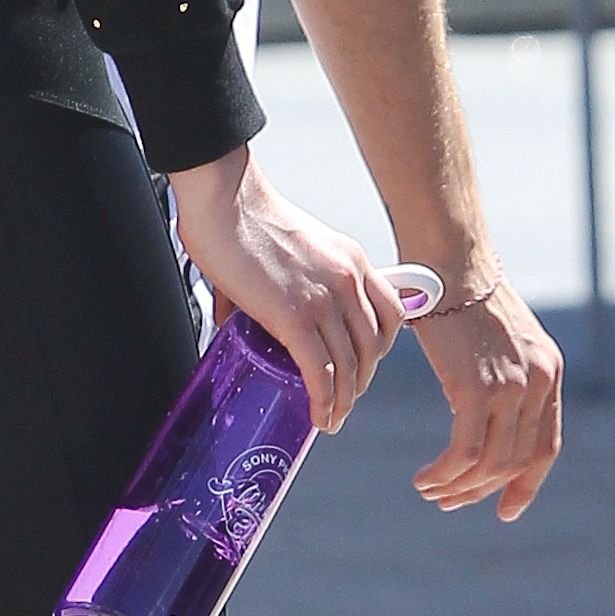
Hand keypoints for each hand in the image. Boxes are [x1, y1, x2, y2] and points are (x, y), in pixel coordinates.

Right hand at [168, 147, 405, 433]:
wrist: (223, 197)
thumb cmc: (242, 215)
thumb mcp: (289, 244)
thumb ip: (278, 279)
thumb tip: (232, 317)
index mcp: (351, 259)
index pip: (391, 313)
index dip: (380, 349)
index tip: (363, 366)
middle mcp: (347, 279)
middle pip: (373, 347)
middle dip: (360, 381)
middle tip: (342, 399)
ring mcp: (323, 298)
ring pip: (350, 366)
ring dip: (343, 401)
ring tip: (330, 418)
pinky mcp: (293, 315)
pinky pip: (319, 370)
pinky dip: (323, 400)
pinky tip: (318, 415)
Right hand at [412, 276, 561, 521]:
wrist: (447, 257)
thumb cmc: (458, 288)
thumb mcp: (497, 335)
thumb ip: (502, 372)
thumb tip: (481, 408)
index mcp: (549, 372)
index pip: (546, 446)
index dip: (526, 484)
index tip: (504, 509)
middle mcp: (539, 382)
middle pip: (517, 461)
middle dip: (481, 491)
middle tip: (450, 501)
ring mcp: (511, 387)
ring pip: (491, 463)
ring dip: (458, 486)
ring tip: (431, 490)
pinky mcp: (476, 388)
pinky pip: (465, 451)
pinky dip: (444, 472)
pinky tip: (425, 476)